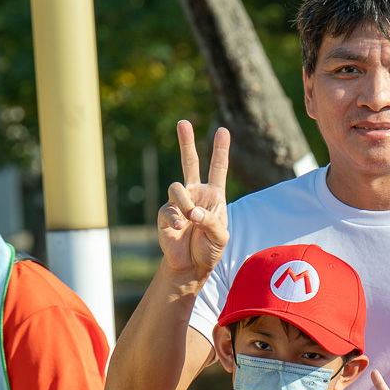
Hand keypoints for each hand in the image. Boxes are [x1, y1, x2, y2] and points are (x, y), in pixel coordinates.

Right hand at [157, 120, 229, 279]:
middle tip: (183, 122)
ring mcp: (179, 202)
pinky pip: (168, 209)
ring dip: (185, 202)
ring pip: (177, 187)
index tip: (223, 130)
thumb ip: (211, 222)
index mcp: (214, 196)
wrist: (191, 266)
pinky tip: (179, 228)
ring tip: (190, 218)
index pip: (218, 169)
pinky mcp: (166, 214)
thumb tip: (193, 211)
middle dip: (186, 142)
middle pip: (189, 162)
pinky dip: (175, 218)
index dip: (220, 150)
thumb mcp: (220, 237)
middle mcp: (195, 194)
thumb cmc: (209, 249)